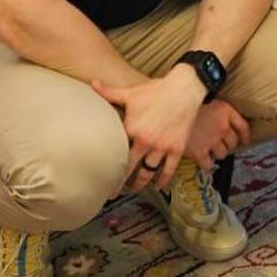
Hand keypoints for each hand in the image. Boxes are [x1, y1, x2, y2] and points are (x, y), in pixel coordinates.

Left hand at [92, 65, 203, 191]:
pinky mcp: (177, 149)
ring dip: (140, 184)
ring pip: (148, 172)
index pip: (115, 152)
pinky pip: (169, 170)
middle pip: (129, 168)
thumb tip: (92, 83)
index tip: (101, 175)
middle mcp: (145, 141)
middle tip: (112, 192)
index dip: (107, 165)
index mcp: (131, 129)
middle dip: (120, 182)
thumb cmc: (157, 90)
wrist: (184, 89)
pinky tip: (159, 186)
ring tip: (134, 189)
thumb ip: (109, 92)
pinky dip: (163, 180)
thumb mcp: (131, 92)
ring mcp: (162, 147)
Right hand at [183, 100, 250, 170]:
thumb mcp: (205, 100)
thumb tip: (226, 121)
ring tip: (207, 149)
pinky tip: (200, 159)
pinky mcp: (199, 152)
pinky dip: (205, 163)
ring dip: (216, 153)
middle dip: (227, 144)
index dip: (245, 135)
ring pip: (222, 154)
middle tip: (219, 143)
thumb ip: (218, 111)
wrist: (166, 110)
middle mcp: (222, 126)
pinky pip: (208, 164)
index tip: (244, 140)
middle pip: (233, 143)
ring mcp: (211, 140)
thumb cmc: (184, 103)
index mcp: (225, 111)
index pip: (243, 126)